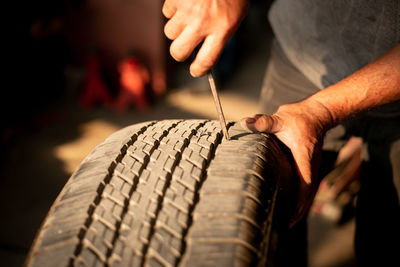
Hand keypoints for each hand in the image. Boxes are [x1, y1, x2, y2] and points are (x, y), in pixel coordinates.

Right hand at [162, 0, 248, 76]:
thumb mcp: (235, 18)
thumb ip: (220, 36)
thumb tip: (203, 53)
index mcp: (222, 29)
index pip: (206, 61)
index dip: (198, 70)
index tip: (196, 71)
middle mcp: (203, 22)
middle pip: (179, 52)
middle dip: (180, 53)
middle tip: (185, 48)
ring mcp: (187, 10)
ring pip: (170, 33)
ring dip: (177, 29)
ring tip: (189, 18)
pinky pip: (167, 12)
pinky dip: (174, 10)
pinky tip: (185, 4)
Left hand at [241, 99, 333, 225]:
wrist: (317, 113)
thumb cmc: (300, 118)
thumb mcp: (281, 119)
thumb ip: (263, 122)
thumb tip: (246, 122)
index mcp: (304, 159)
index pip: (304, 186)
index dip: (299, 204)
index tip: (291, 219)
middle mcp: (310, 166)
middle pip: (307, 195)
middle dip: (298, 212)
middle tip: (285, 226)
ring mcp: (311, 167)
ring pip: (306, 191)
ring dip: (299, 206)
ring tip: (287, 220)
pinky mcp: (308, 165)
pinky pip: (304, 185)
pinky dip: (298, 196)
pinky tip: (288, 202)